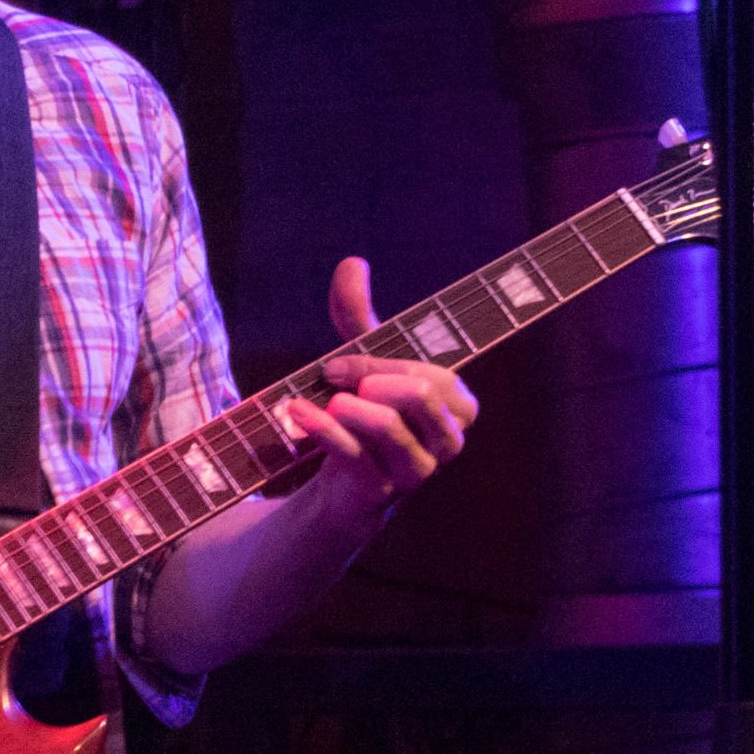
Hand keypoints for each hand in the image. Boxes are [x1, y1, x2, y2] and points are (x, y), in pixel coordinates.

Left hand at [287, 255, 476, 528]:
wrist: (344, 483)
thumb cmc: (365, 414)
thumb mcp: (362, 363)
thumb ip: (359, 316)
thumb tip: (353, 261)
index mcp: (457, 405)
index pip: (432, 373)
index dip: (382, 362)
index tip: (336, 362)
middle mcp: (448, 440)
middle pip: (421, 394)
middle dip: (370, 376)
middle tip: (331, 375)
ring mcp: (419, 470)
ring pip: (392, 428)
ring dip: (348, 407)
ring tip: (324, 398)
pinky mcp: (383, 492)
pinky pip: (357, 455)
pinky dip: (323, 429)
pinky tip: (297, 412)